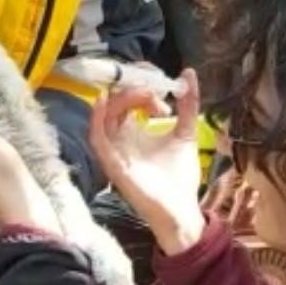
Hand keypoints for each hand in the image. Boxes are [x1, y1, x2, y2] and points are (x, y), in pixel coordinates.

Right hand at [89, 69, 204, 255]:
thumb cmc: (179, 178)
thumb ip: (188, 105)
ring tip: (147, 95)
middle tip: (159, 91)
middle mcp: (120, 138)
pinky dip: (97, 118)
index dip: (143, 82)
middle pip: (115, 100)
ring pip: (105, 114)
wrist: (181, 211)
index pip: (127, 96)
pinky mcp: (112, 164)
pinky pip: (96, 138)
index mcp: (133, 131)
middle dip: (135, 87)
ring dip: (123, 98)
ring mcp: (115, 151)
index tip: (167, 87)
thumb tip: (189, 74)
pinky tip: (104, 102)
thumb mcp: (185, 133)